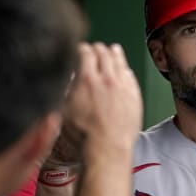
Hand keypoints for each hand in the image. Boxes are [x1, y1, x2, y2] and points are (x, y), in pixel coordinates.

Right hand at [53, 42, 142, 162]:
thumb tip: (60, 83)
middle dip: (97, 49)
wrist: (108, 147)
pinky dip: (125, 69)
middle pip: (104, 53)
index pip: (85, 52)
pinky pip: (130, 75)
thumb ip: (64, 91)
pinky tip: (124, 69)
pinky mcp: (135, 95)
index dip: (82, 48)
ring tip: (113, 50)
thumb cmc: (84, 134)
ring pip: (120, 62)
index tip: (80, 49)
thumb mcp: (64, 111)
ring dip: (114, 54)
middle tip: (95, 48)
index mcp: (87, 79)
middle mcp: (107, 78)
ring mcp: (123, 86)